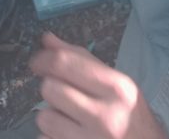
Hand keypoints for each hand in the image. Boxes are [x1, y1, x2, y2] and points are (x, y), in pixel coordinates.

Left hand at [29, 32, 166, 138]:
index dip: (43, 59)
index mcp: (117, 88)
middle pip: (50, 88)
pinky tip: (71, 136)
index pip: (65, 64)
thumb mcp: (116, 85)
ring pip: (44, 117)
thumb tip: (47, 39)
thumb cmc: (130, 116)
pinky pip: (44, 138)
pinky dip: (51, 136)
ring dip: (52, 116)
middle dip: (52, 90)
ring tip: (71, 120)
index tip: (37, 63)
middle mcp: (106, 116)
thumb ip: (82, 60)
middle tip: (65, 96)